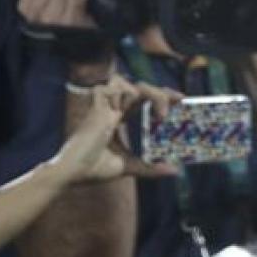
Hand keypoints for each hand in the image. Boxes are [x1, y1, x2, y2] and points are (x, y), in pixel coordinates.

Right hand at [49, 76, 181, 183]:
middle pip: (139, 86)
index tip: (181, 99)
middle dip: (161, 92)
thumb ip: (151, 167)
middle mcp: (112, 109)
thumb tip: (174, 172)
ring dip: (146, 94)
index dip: (161, 95)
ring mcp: (103, 106)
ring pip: (127, 82)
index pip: (142, 98)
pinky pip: (113, 87)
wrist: (74, 173)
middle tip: (179, 100)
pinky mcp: (96, 108)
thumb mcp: (129, 166)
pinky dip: (124, 95)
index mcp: (119, 117)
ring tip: (157, 117)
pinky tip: (126, 114)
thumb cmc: (95, 168)